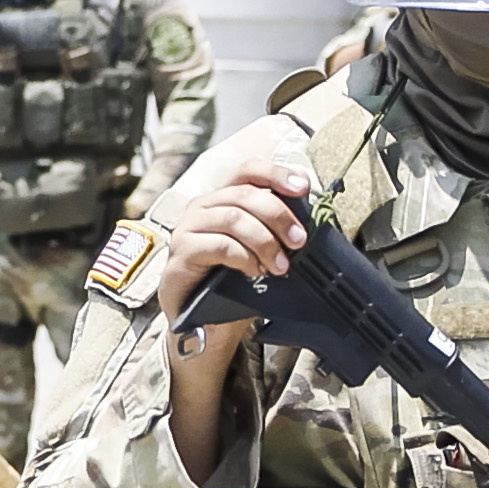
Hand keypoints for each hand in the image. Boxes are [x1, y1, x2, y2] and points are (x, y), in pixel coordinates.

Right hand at [143, 115, 320, 330]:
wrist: (199, 316)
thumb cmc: (229, 279)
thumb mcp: (256, 249)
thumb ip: (272, 230)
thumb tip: (305, 225)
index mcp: (222, 198)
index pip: (248, 171)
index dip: (276, 174)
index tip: (303, 188)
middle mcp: (202, 206)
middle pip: (245, 194)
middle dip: (279, 216)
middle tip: (299, 241)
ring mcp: (188, 227)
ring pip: (233, 218)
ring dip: (264, 241)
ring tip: (280, 265)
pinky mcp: (182, 251)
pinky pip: (219, 245)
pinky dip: (244, 257)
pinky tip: (255, 271)